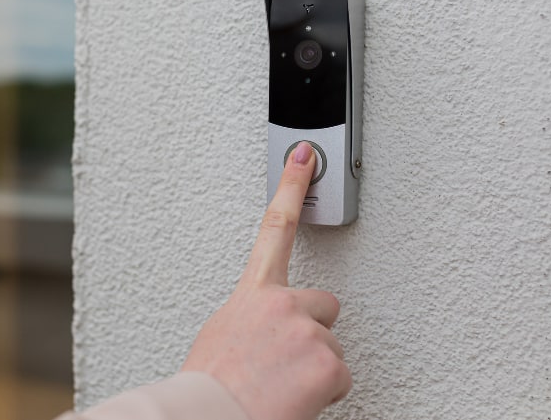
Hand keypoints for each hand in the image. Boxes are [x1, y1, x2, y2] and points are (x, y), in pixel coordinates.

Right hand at [181, 142, 351, 419]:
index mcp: (252, 295)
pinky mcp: (328, 363)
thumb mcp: (220, 337)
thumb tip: (264, 327)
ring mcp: (308, 331)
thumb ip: (251, 317)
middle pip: (324, 305)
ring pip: (330, 347)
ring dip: (312, 368)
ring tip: (280, 386)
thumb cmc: (211, 385)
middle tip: (284, 361)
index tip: (306, 156)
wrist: (212, 415)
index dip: (292, 186)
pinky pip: (339, 377)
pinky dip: (322, 392)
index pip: (274, 228)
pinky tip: (294, 398)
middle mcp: (283, 304)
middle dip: (313, 330)